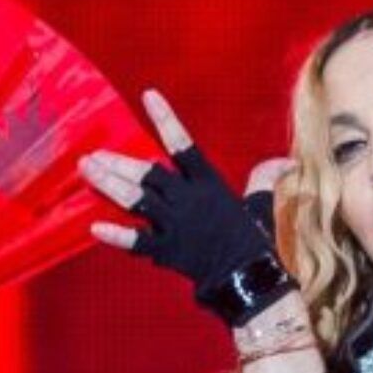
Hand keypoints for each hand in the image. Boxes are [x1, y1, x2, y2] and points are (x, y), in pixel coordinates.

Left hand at [78, 90, 297, 326]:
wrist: (247, 276)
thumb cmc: (253, 239)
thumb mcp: (259, 203)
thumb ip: (263, 178)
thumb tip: (286, 162)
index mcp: (207, 182)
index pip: (182, 144)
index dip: (165, 119)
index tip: (148, 96)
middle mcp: (187, 200)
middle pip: (146, 174)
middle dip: (117, 163)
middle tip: (91, 155)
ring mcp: (174, 225)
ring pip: (135, 200)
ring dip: (108, 185)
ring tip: (86, 171)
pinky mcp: (166, 251)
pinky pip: (136, 242)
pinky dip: (116, 236)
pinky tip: (95, 228)